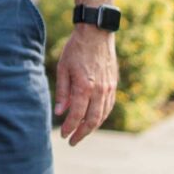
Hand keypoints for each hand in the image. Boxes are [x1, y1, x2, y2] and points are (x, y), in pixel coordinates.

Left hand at [55, 25, 118, 145]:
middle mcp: (99, 90)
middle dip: (81, 133)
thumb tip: (60, 112)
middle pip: (92, 120)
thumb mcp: (63, 68)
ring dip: (92, 127)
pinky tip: (93, 119)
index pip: (77, 115)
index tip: (63, 135)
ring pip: (102, 115)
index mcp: (84, 86)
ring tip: (81, 132)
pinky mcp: (113, 84)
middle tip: (72, 141)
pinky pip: (108, 106)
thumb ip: (62, 92)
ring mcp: (108, 88)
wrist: (96, 33)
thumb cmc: (76, 49)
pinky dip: (100, 116)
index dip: (69, 128)